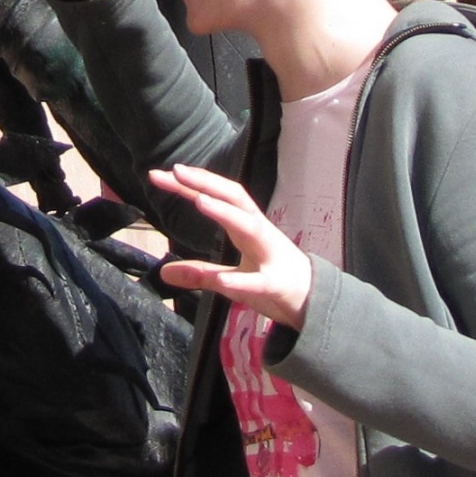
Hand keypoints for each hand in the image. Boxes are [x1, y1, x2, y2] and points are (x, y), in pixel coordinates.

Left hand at [150, 165, 313, 328]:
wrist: (316, 305)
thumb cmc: (273, 283)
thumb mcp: (231, 279)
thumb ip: (201, 273)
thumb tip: (164, 272)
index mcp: (247, 227)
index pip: (217, 197)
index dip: (191, 184)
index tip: (159, 175)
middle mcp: (260, 233)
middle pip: (235, 199)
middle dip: (207, 183)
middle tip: (177, 171)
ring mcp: (271, 256)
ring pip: (251, 227)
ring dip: (226, 213)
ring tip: (200, 201)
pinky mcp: (278, 285)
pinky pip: (260, 281)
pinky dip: (242, 281)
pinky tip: (223, 281)